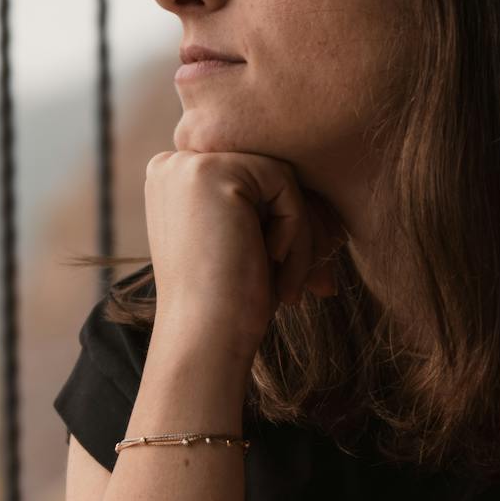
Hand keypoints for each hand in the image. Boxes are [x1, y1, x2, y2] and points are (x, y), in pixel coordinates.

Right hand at [144, 148, 346, 361]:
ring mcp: (190, 164)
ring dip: (302, 234)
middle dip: (303, 228)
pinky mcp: (213, 171)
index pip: (254, 181)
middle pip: (269, 176)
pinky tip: (273, 263)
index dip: (288, 223)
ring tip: (295, 283)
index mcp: (175, 181)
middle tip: (321, 284)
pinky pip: (285, 186)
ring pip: (282, 180)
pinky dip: (296, 229)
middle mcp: (175, 163)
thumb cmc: (230, 301)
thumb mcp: (248, 240)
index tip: (310, 273)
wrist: (205, 337)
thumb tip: (324, 194)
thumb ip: (268, 204)